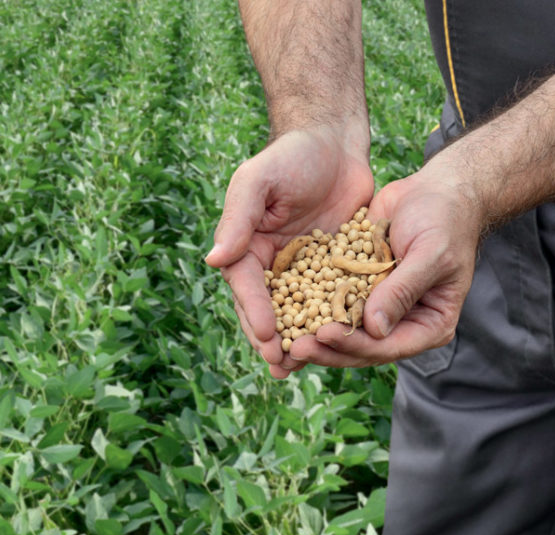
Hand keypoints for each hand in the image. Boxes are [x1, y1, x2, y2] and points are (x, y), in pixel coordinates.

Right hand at [205, 126, 373, 378]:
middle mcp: (272, 263)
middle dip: (273, 338)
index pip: (246, 286)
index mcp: (247, 246)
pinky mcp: (333, 268)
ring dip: (299, 340)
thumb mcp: (258, 182)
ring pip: (298, 312)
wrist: (335, 143)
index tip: (267, 336)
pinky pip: (331, 299)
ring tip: (302, 369)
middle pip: (267, 308)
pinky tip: (340, 344)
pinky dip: (332, 322)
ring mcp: (303, 269)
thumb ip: (238, 219)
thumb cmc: (291, 156)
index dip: (254, 312)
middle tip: (281, 365)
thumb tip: (214, 261)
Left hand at [288, 157, 483, 366]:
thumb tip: (374, 328)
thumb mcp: (430, 253)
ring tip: (283, 337)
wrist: (434, 191)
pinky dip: (309, 307)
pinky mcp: (357, 289)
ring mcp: (377, 308)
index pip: (389, 346)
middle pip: (360, 347)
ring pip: (342, 330)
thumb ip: (402, 291)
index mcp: (429, 325)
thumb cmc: (444, 220)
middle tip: (294, 347)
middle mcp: (401, 323)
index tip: (324, 335)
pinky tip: (284, 308)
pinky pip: (332, 303)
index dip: (355, 345)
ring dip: (313, 334)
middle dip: (327, 348)